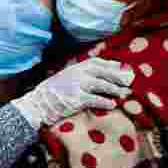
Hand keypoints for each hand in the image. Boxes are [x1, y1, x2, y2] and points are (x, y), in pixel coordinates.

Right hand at [12, 57, 133, 129]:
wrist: (38, 103)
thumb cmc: (53, 92)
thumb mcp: (66, 77)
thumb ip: (80, 74)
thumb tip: (100, 76)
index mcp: (76, 67)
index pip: (98, 62)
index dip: (112, 65)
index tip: (123, 69)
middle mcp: (78, 73)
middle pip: (103, 72)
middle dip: (117, 76)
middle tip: (129, 82)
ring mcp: (77, 85)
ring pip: (102, 84)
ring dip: (114, 89)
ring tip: (123, 94)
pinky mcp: (76, 99)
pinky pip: (95, 99)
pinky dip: (105, 102)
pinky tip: (112, 105)